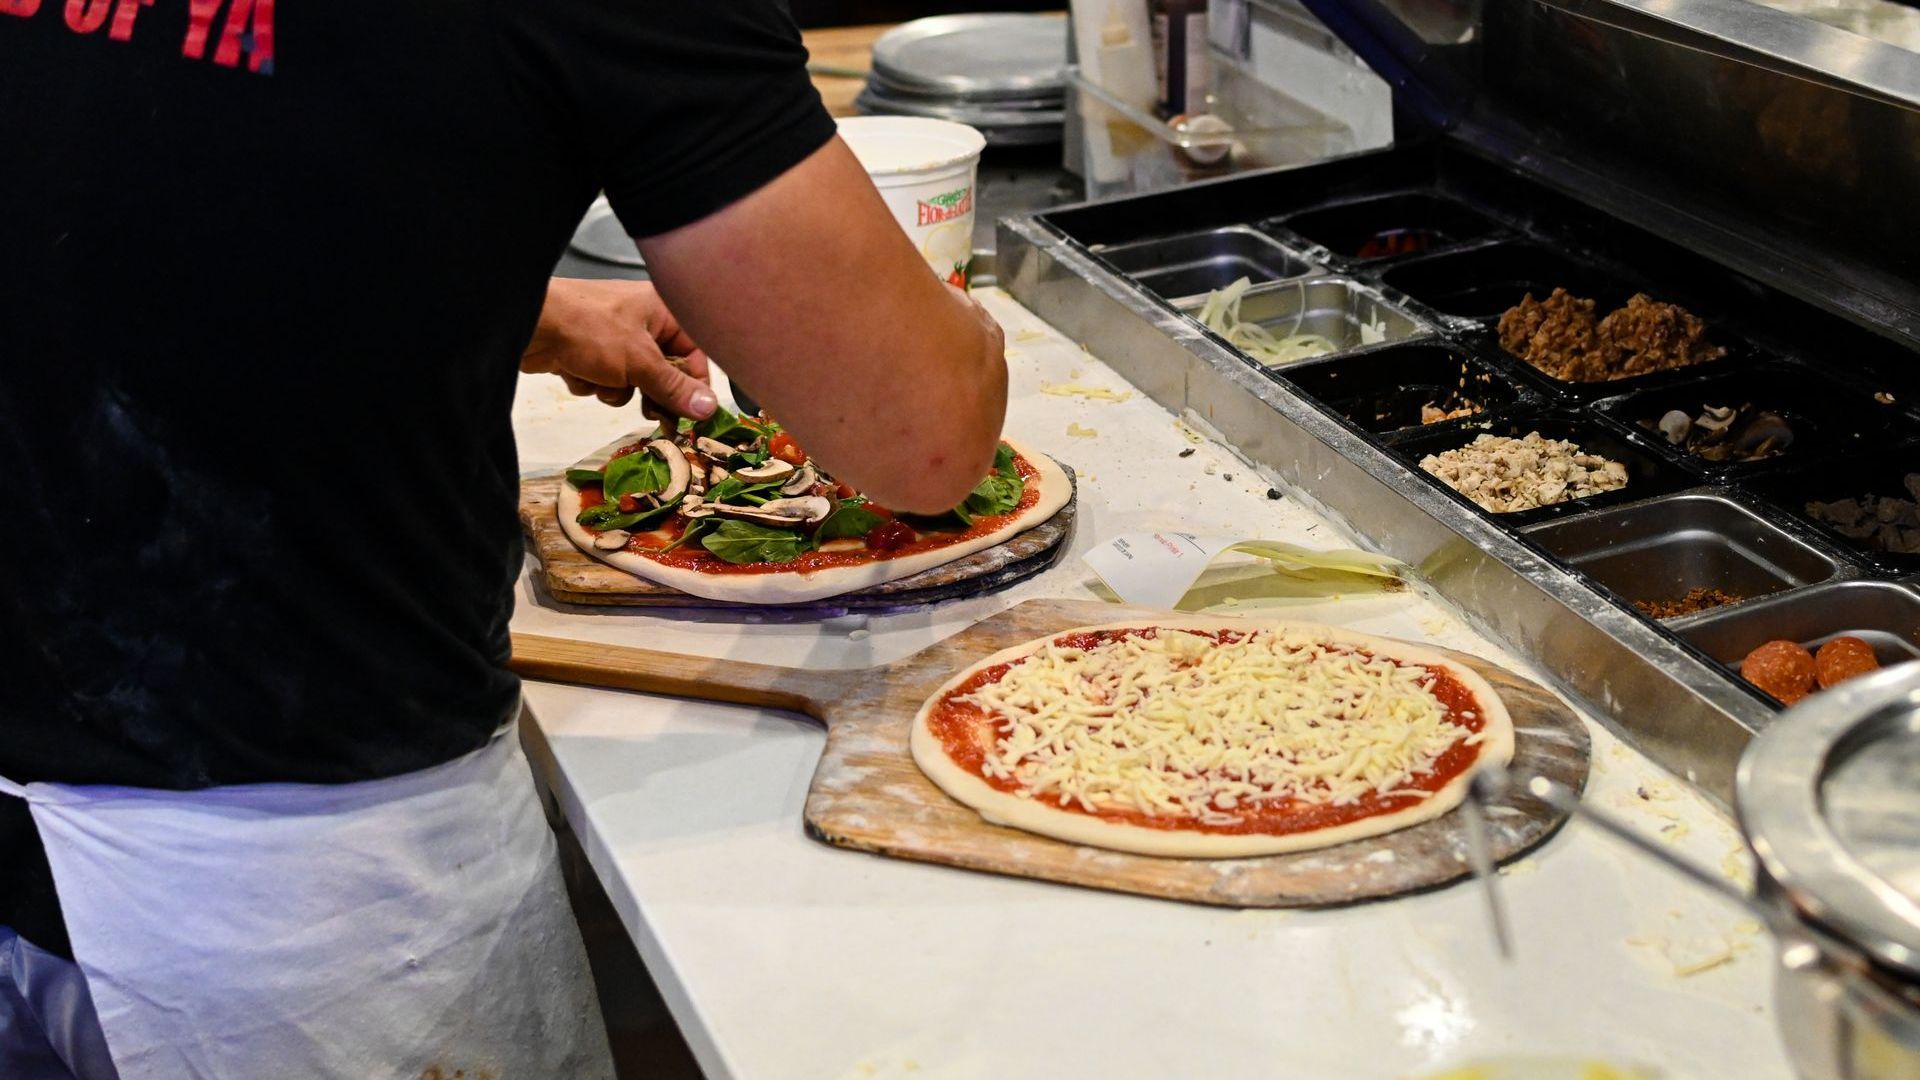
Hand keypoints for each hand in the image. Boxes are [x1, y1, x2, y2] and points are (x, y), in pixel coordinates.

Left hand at [521, 278, 717, 418]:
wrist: (529, 324)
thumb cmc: (590, 329)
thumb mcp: (640, 362)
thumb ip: (675, 388)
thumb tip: (709, 408)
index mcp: (663, 312)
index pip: (695, 354)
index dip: (693, 386)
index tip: (691, 415)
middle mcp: (642, 322)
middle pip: (664, 372)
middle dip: (649, 391)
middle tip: (650, 412)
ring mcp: (614, 338)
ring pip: (633, 381)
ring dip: (617, 389)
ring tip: (601, 379)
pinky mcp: (589, 353)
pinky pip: (605, 380)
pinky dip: (593, 383)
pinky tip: (576, 371)